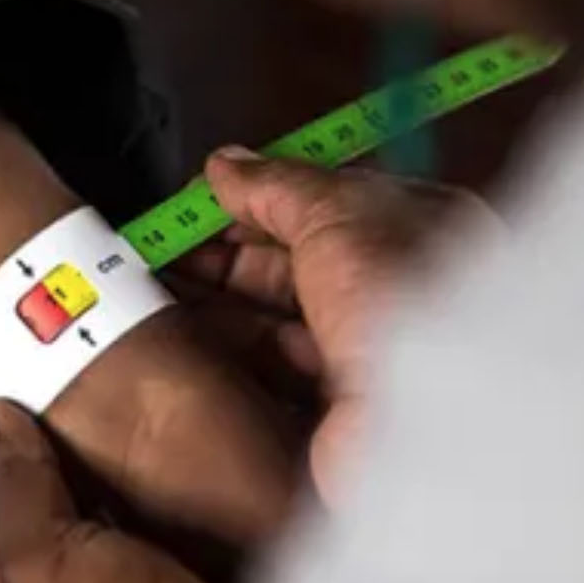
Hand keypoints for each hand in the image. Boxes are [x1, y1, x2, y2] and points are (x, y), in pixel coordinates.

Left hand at [0, 400, 240, 582]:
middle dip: (56, 498)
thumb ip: (12, 490)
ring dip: (114, 511)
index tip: (1, 438)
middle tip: (60, 434)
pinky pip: (161, 570)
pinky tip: (165, 488)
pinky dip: (161, 533)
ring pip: (107, 561)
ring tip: (117, 450)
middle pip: (41, 563)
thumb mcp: (40, 560)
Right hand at [187, 147, 497, 499]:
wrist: (426, 419)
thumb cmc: (401, 296)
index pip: (332, 204)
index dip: (266, 196)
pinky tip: (185, 338)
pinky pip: (274, 371)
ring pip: (282, 320)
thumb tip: (228, 163)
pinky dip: (230, 353)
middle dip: (230, 251)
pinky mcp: (336, 411)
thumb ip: (277, 185)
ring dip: (221, 301)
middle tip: (164, 243)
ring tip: (157, 285)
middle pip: (300, 264)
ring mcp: (370, 358)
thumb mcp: (336, 212)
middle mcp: (399, 296)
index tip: (205, 195)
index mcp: (421, 233)